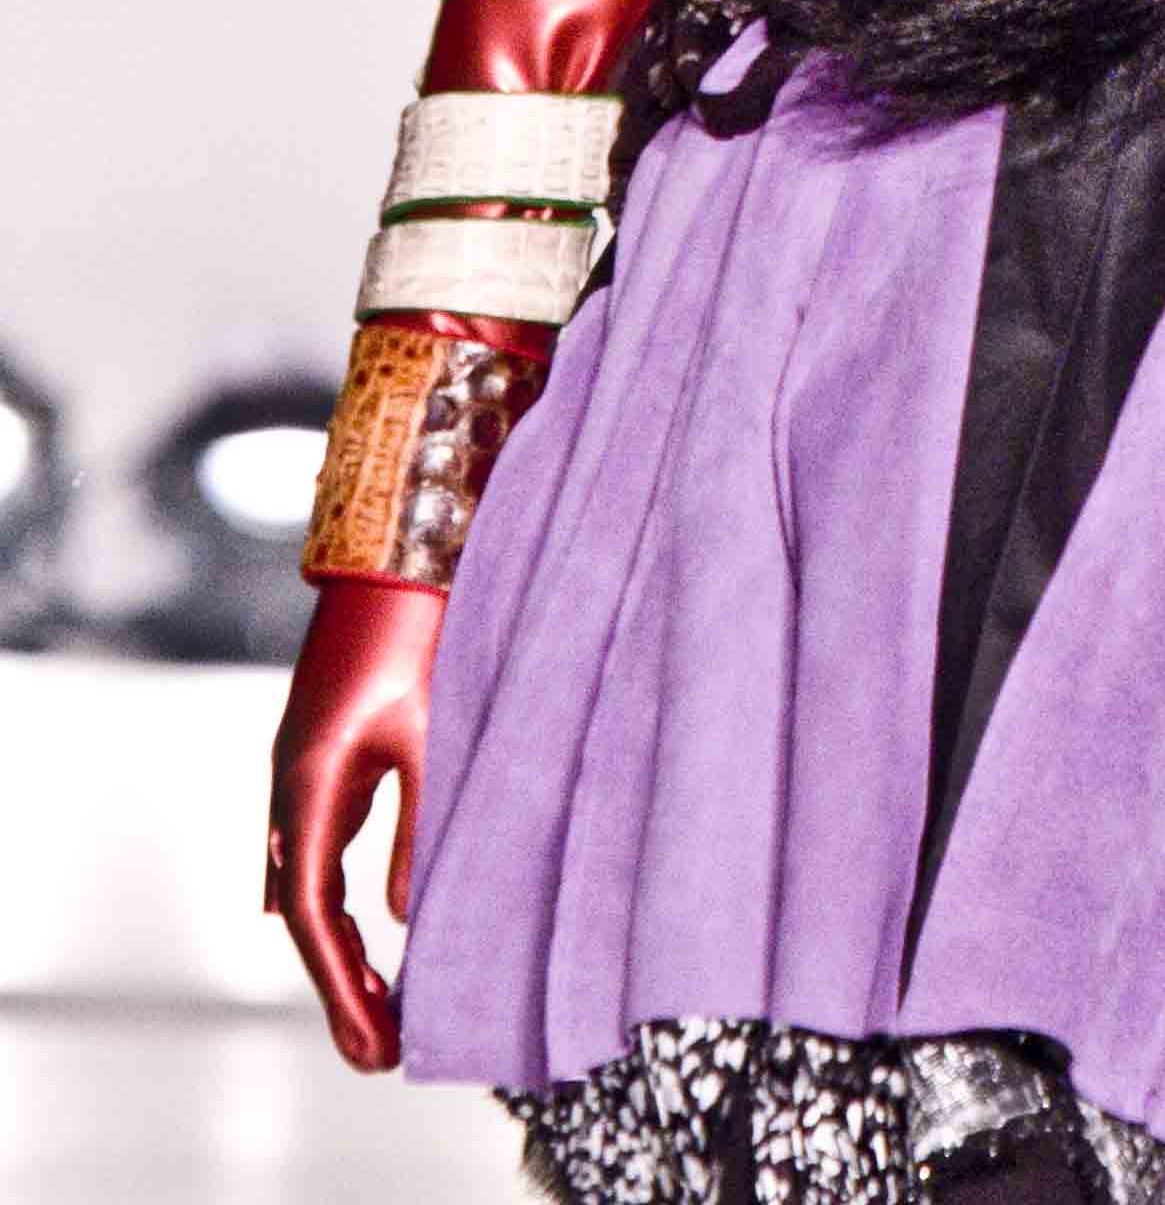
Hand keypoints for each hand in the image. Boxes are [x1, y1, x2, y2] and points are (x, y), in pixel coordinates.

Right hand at [265, 578, 445, 1068]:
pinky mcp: (327, 757)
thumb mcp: (433, 731)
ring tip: (381, 1013)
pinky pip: (321, 850)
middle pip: (303, 909)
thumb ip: (423, 825)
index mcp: (311, 781)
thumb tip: (407, 918)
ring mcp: (303, 770)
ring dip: (338, 948)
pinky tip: (365, 940)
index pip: (311, 909)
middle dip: (338, 983)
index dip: (337, 981)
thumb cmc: (422, 629)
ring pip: (308, 882)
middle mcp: (292, 784)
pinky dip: (341, 904)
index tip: (372, 1038)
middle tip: (378, 1053)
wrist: (400, 551)